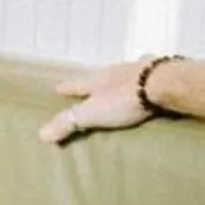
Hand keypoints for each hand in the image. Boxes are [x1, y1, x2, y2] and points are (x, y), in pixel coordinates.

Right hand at [40, 59, 169, 144]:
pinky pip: (146, 76)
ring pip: (122, 74)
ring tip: (115, 87)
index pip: (75, 85)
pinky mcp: (158, 74)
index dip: (66, 88)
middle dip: (92, 82)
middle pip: (99, 77)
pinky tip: (147, 83)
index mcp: (96, 80)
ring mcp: (137, 70)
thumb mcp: (92, 113)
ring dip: (117, 80)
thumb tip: (41, 134)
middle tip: (87, 86)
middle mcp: (115, 71)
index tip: (57, 88)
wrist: (163, 83)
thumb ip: (68, 123)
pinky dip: (143, 80)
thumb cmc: (125, 99)